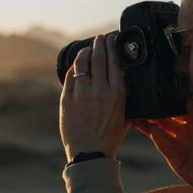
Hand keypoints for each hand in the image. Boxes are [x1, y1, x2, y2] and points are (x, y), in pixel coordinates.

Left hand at [60, 34, 129, 160]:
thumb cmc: (109, 136)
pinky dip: (74, 66)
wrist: (90, 154)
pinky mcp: (66, 99)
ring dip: (86, 51)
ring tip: (88, 48)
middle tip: (100, 38)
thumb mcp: (126, 115)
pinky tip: (77, 63)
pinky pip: (70, 75)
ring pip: (82, 63)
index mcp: (117, 94)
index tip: (112, 38)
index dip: (113, 46)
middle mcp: (100, 91)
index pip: (115, 61)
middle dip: (100, 43)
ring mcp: (81, 94)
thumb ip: (125, 96)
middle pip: (99, 57)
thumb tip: (125, 78)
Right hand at [132, 104, 192, 190]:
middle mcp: (184, 132)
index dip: (165, 103)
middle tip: (140, 103)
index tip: (155, 93)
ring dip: (148, 125)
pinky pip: (163, 146)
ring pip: (159, 132)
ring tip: (136, 116)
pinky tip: (153, 131)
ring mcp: (178, 145)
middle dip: (152, 113)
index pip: (175, 109)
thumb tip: (186, 97)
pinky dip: (158, 139)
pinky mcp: (174, 158)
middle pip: (163, 120)